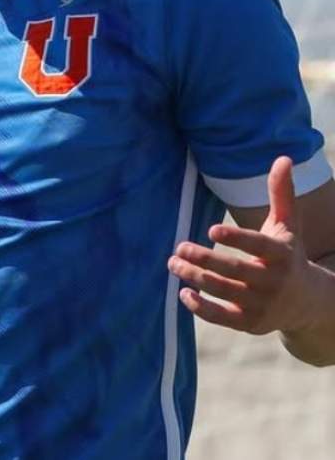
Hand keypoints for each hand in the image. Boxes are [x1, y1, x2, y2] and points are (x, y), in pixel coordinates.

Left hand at [169, 156, 318, 334]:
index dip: (236, 239)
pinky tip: (183, 293)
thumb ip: (282, 194)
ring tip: (173, 263)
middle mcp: (272, 282)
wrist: (308, 302)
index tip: (211, 229)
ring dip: (194, 278)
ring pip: (222, 292)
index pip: (257, 247)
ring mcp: (261, 305)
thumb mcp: (288, 226)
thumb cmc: (289, 255)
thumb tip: (282, 158)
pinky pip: (221, 317)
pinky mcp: (249, 323)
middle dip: (203, 259)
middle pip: (233, 271)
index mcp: (281, 256)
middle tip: (179, 247)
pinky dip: (200, 307)